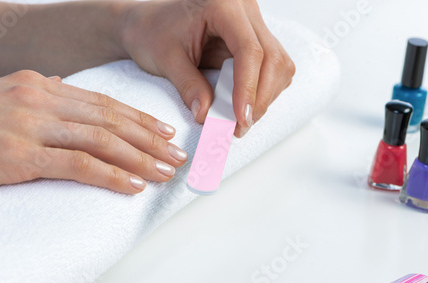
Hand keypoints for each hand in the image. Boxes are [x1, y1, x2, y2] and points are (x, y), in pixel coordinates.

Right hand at [0, 70, 187, 193]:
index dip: (140, 118)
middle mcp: (41, 99)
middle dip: (150, 140)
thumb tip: (72, 91)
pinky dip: (110, 175)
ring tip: (165, 172)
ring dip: (140, 158)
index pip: (104, 103)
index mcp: (40, 86)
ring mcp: (31, 126)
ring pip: (102, 140)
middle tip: (177, 155)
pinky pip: (78, 165)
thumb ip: (43, 97)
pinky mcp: (20, 155)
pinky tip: (132, 184)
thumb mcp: (5, 98)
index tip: (164, 132)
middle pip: (111, 120)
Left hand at [119, 0, 294, 136]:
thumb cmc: (154, 32)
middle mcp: (245, 9)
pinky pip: (273, 67)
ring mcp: (253, 23)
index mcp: (223, 5)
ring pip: (278, 64)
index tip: (240, 117)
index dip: (248, 87)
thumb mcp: (166, 60)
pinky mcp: (255, 38)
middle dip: (260, 97)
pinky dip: (263, 90)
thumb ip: (189, 87)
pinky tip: (244, 104)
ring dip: (265, 96)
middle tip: (240, 126)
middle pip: (272, 58)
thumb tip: (208, 116)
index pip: (249, 49)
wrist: (149, 24)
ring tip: (240, 119)